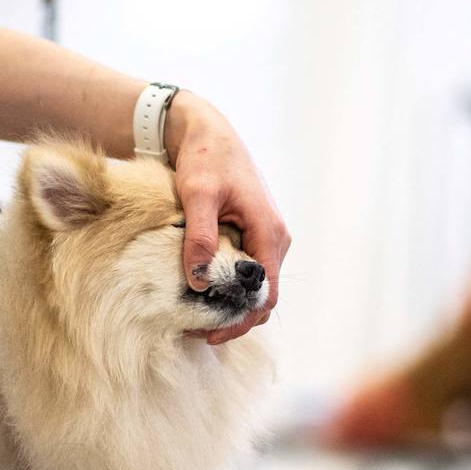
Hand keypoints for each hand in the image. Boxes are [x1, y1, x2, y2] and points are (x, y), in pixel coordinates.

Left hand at [167, 92, 290, 343]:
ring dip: (231, 306)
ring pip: (255, 286)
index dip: (240, 320)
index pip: (265, 294)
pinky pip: (247, 272)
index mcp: (269, 232)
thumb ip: (199, 237)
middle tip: (197, 333)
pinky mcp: (253, 235)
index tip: (209, 335)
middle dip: (235, 319)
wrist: (208, 133)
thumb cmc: (205, 159)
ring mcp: (266, 237)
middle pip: (263, 297)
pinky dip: (228, 289)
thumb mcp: (197, 195)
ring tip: (195, 318)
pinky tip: (201, 293)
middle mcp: (275, 239)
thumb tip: (200, 282)